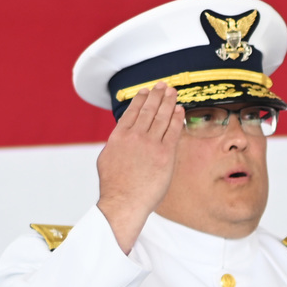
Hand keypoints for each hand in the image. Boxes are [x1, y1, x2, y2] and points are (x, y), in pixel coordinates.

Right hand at [95, 81, 183, 253]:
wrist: (124, 202)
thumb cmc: (114, 186)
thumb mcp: (107, 158)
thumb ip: (116, 143)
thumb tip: (122, 134)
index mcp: (119, 136)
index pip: (132, 111)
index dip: (141, 99)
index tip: (146, 91)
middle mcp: (135, 136)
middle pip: (149, 110)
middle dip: (157, 95)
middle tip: (163, 85)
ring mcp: (151, 144)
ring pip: (162, 117)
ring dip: (168, 101)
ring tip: (173, 92)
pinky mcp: (165, 154)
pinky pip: (173, 131)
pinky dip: (177, 118)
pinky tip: (180, 110)